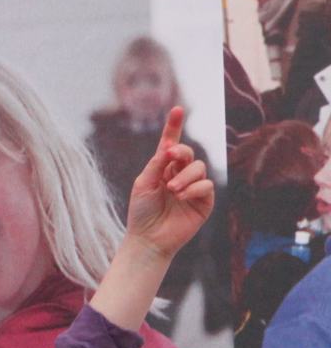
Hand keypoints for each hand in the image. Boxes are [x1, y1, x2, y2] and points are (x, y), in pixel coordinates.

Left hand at [124, 106, 213, 259]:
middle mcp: (180, 175)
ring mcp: (194, 187)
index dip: (174, 127)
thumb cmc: (141, 212)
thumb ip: (156, 164)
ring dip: (184, 176)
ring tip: (171, 189)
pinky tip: (181, 196)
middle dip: (180, 151)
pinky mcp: (205, 201)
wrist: (148, 238)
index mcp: (163, 169)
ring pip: (198, 167)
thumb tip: (169, 146)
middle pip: (188, 152)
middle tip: (170, 156)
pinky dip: (193, 188)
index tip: (177, 109)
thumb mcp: (144, 184)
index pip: (170, 144)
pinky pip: (206, 185)